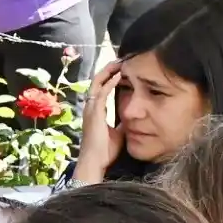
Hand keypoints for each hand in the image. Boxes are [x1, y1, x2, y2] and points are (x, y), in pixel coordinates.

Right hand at [73, 61, 123, 182]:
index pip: (100, 88)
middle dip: (108, 70)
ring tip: (119, 63)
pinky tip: (119, 76)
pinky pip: (101, 93)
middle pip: (97, 81)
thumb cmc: (104, 150)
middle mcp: (90, 107)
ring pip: (97, 83)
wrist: (95, 162)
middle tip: (120, 61)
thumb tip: (132, 117)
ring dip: (108, 72)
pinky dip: (110, 83)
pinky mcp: (94, 113)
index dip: (108, 78)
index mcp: (94, 111)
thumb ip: (122, 123)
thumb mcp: (117, 132)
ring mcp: (91, 109)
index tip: (120, 70)